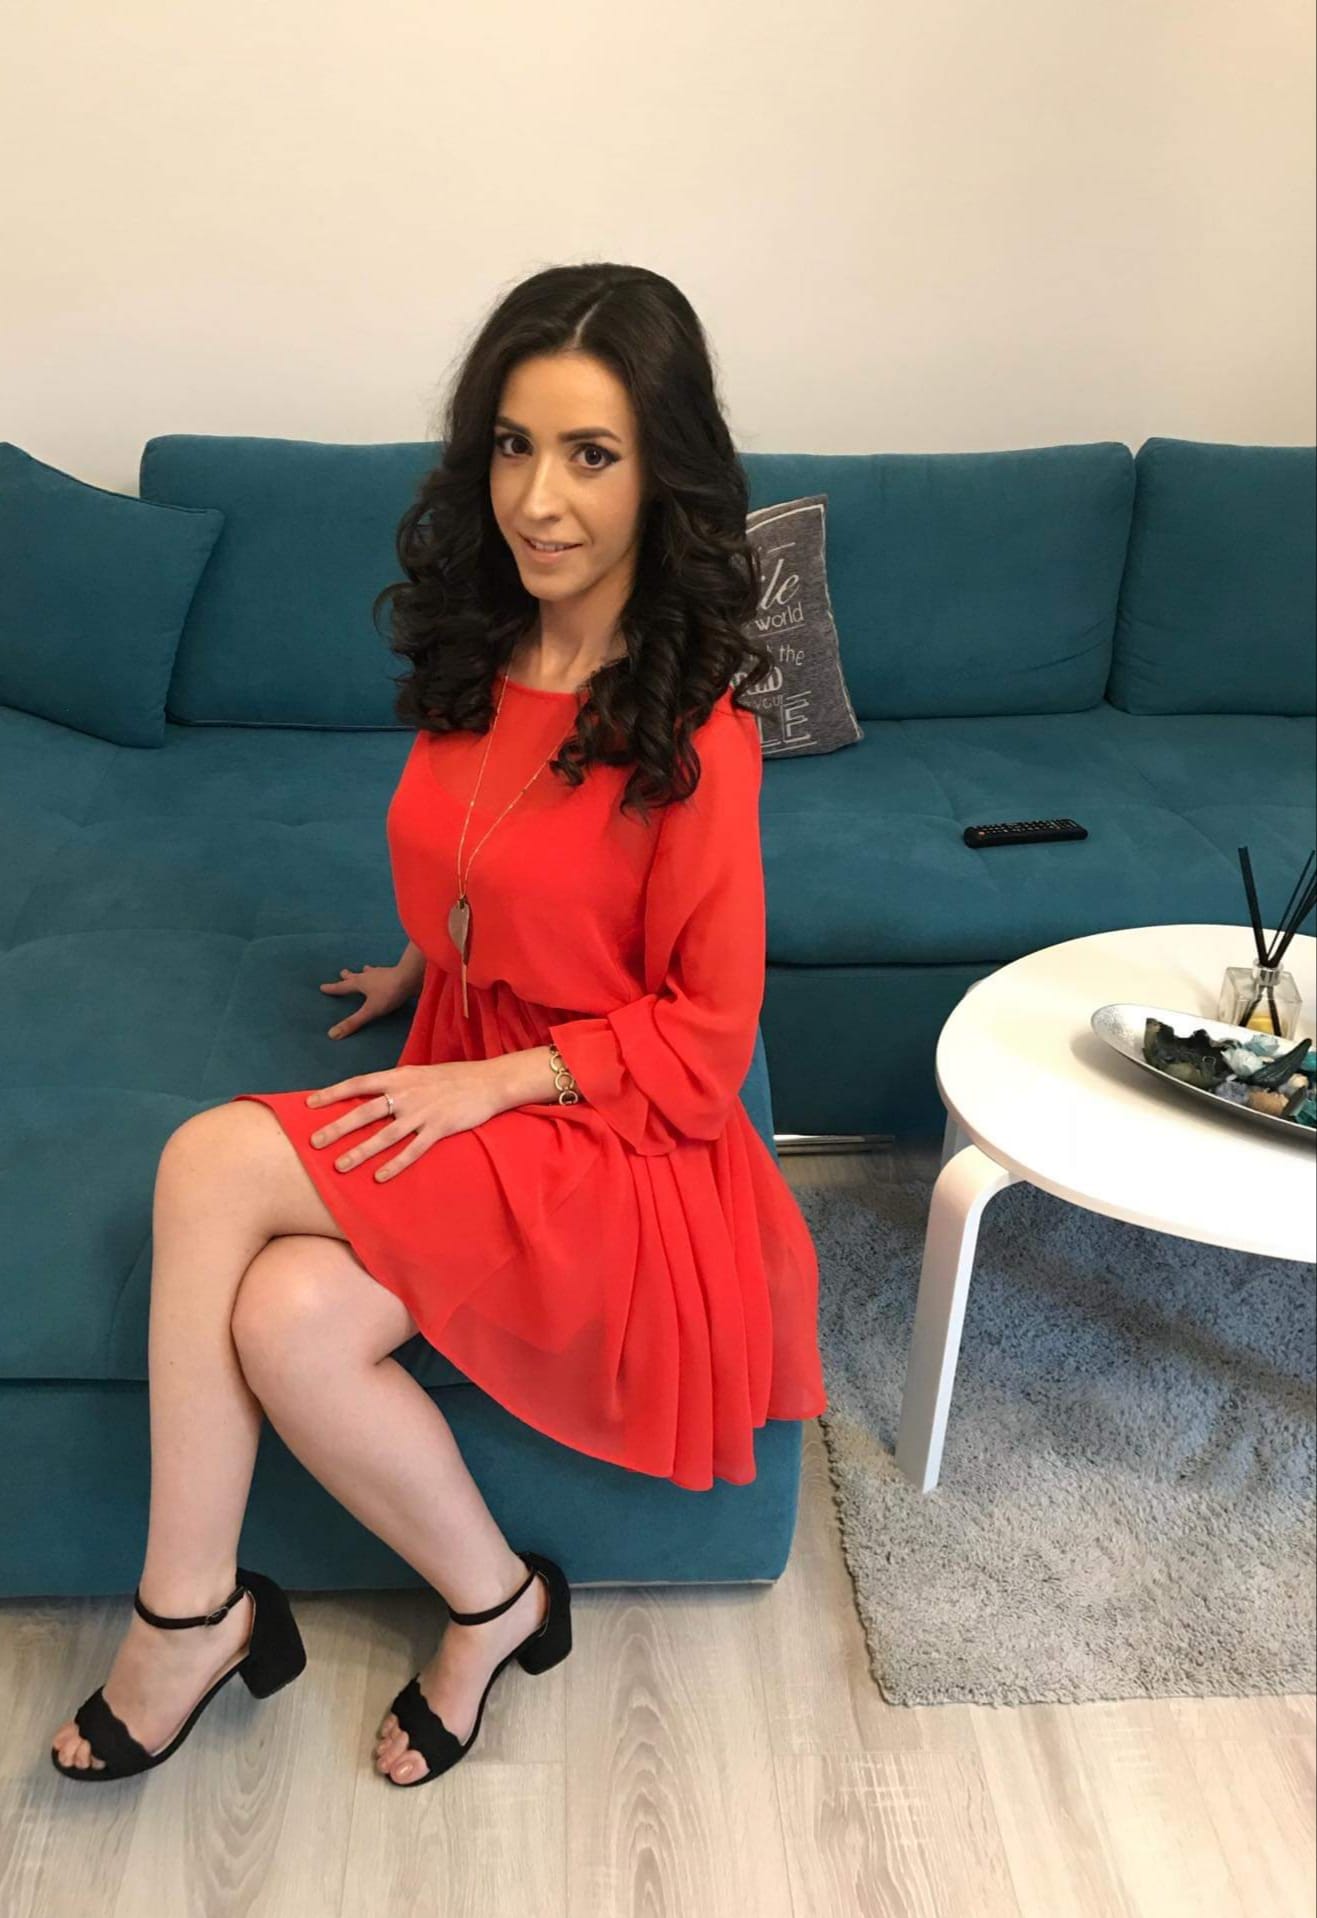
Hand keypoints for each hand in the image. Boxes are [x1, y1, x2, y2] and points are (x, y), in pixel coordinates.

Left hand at [303, 1062, 505, 1181]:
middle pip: (364, 1112)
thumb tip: (371, 1096)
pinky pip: (412, 1150)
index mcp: (399, 1077)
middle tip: (315, 1143)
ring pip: (384, 1136)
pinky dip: (395, 1164)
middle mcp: (406, 1094)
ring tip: (340, 1165)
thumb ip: (396, 1085)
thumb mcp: (419, 1074)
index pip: (359, 1083)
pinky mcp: (439, 1129)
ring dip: (360, 1151)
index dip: (334, 1093)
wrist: (488, 1082)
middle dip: (337, 1128)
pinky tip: (379, 1177)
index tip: (311, 1104)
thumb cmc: (452, 1078)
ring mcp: (422, 1113)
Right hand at [319, 962, 413, 1039]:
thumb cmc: (389, 993)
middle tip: (343, 972)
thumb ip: (353, 1022)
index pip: (343, 987)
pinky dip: (382, 973)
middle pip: (356, 976)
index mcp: (361, 983)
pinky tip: (387, 973)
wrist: (412, 977)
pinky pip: (385, 973)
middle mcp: (370, 976)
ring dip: (366, 972)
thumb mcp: (370, 1011)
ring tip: (364, 968)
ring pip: (371, 971)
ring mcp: (383, 973)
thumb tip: (331, 1035)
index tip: (322, 987)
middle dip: (348, 976)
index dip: (333, 988)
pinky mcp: (396, 974)